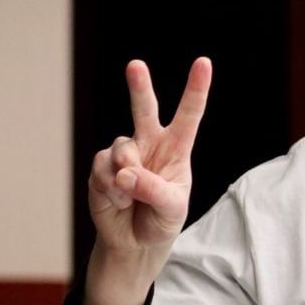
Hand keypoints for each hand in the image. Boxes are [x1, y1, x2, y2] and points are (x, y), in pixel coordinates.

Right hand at [84, 57, 211, 304]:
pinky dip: (110, 188)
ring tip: (130, 196)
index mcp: (177, 149)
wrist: (132, 242)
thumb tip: (125, 172)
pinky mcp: (101, 167)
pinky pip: (103, 169)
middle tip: (135, 65)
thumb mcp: (171, 208)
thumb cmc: (161, 220)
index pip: (188, 115)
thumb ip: (153, 188)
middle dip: (139, 86)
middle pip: (144, 109)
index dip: (196, 89)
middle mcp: (150, 144)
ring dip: (126, 176)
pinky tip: (117, 200)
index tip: (203, 63)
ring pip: (122, 149)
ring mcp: (124, 154)